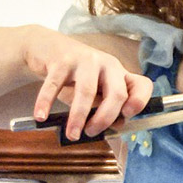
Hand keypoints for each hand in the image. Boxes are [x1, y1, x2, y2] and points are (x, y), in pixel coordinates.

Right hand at [24, 27, 152, 139]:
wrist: (48, 48)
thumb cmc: (76, 77)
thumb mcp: (95, 92)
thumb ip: (104, 108)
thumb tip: (114, 127)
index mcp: (120, 74)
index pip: (142, 85)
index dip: (140, 101)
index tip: (127, 116)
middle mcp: (107, 64)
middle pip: (117, 94)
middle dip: (105, 119)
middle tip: (91, 133)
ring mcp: (85, 60)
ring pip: (87, 91)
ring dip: (78, 117)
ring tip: (71, 134)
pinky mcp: (61, 59)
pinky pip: (54, 84)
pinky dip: (46, 102)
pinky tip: (41, 117)